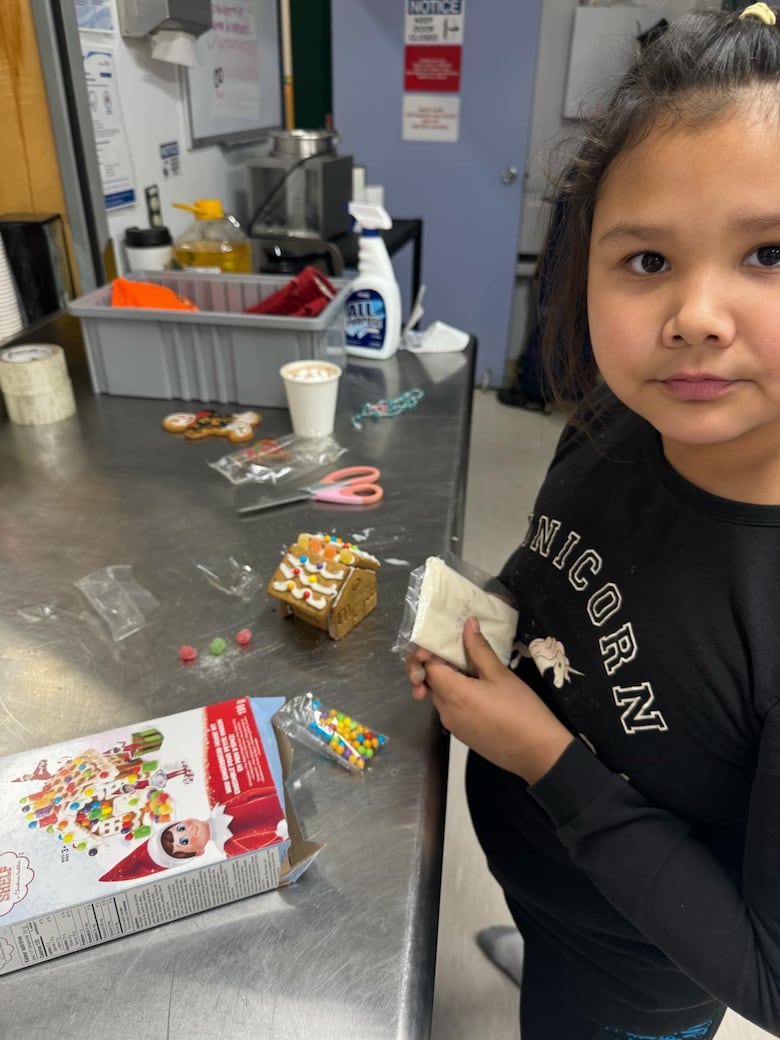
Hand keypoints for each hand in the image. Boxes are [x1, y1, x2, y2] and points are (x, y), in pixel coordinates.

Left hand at [406, 617, 573, 783]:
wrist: (538, 752)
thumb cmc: (522, 710)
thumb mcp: (501, 675)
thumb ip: (479, 649)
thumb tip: (468, 623)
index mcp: (453, 694)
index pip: (427, 667)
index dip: (431, 652)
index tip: (445, 642)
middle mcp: (445, 712)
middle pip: (430, 682)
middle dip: (436, 665)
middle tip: (457, 651)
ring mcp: (452, 726)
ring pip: (439, 696)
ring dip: (447, 680)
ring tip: (469, 667)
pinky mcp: (462, 735)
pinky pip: (450, 709)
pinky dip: (455, 695)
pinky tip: (475, 688)